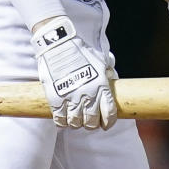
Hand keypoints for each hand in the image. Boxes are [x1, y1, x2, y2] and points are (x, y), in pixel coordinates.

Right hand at [32, 15, 117, 129]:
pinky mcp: (55, 98)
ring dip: (76, 123)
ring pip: (75, 122)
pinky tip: (63, 118)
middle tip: (89, 121)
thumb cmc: (80, 51)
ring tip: (75, 119)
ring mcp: (71, 97)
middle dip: (91, 124)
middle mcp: (88, 94)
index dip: (109, 122)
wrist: (58, 44)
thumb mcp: (99, 61)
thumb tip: (112, 81)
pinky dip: (62, 121)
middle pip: (91, 122)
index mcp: (101, 86)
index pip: (109, 113)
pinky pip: (60, 118)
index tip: (106, 124)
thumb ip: (106, 74)